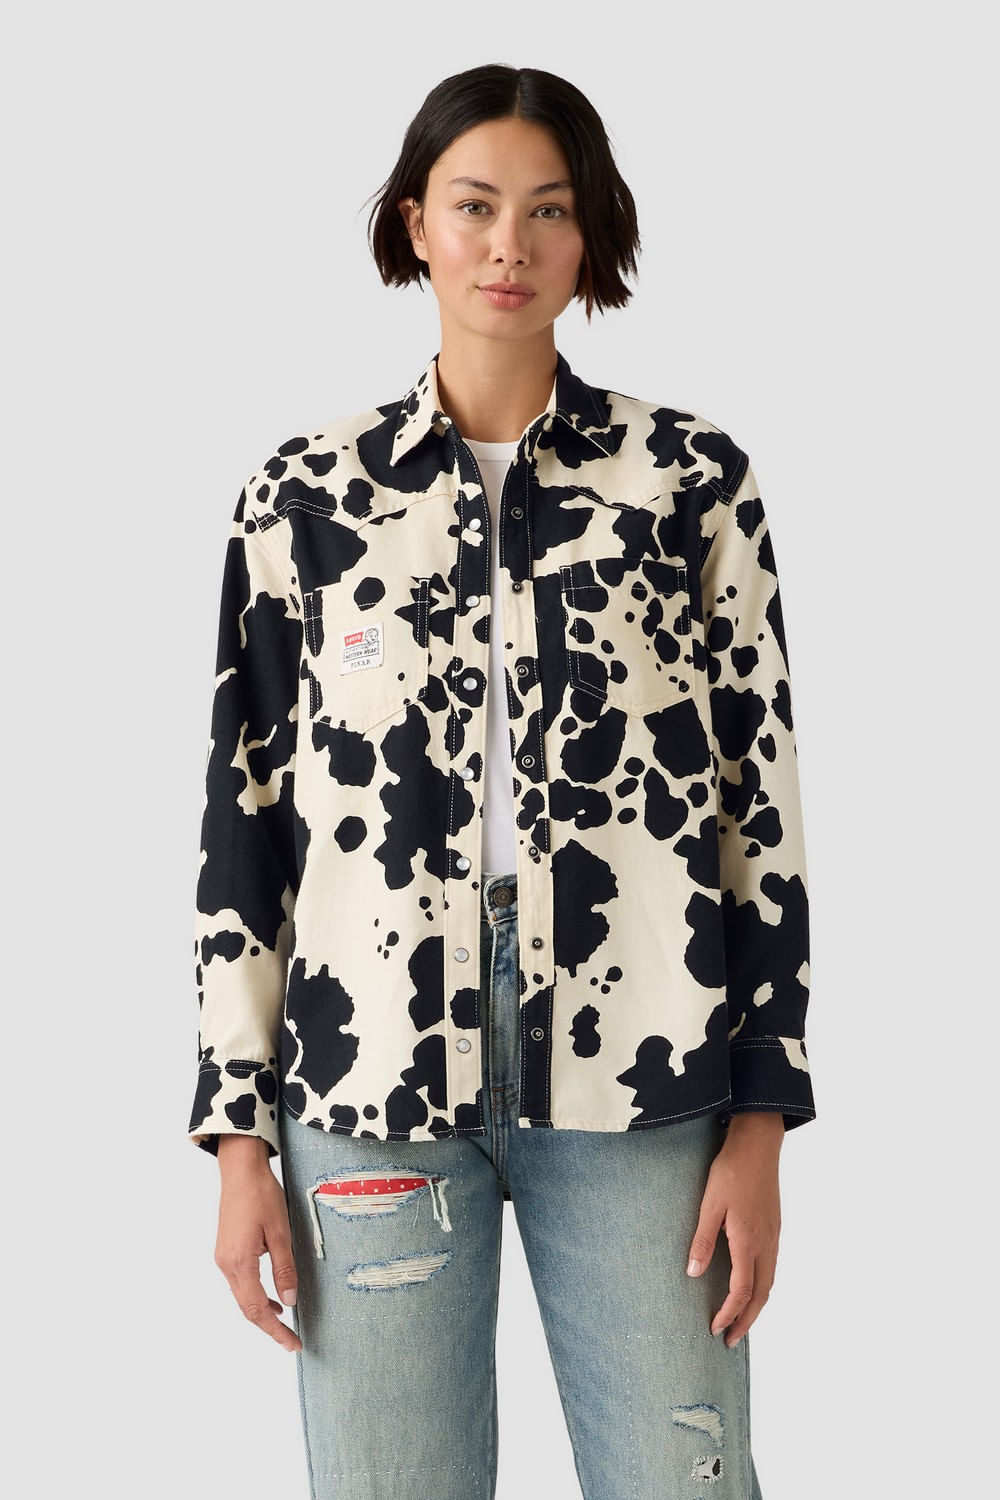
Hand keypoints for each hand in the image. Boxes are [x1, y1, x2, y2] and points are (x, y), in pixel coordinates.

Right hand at [214, 1135, 302, 1353]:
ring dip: (261, 1312)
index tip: (292, 1344)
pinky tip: (271, 1296)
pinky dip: (255, 1295)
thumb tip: (290, 1302)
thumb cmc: (261, 1195)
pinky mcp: (226, 1251)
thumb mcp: (280, 1231)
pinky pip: (240, 1282)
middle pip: (246, 1308)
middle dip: (269, 1327)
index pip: (257, 1309)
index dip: (275, 1330)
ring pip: (242, 1297)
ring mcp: (223, 1258)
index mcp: (240, 1262)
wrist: (240, 1170)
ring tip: (284, 1324)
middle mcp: (226, 1265)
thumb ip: (284, 1269)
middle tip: (291, 1341)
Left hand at [685, 1113, 782, 1347]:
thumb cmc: (731, 1171)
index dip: (729, 1313)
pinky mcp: (774, 1228)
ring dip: (756, 1306)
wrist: (758, 1145)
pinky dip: (762, 1287)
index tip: (714, 1328)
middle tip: (731, 1341)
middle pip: (761, 1295)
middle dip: (746, 1321)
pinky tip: (751, 1287)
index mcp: (749, 1241)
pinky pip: (771, 1268)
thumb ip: (702, 1240)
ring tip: (741, 1321)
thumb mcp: (710, 1204)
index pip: (741, 1290)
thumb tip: (693, 1273)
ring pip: (769, 1283)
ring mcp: (774, 1236)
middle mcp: (766, 1244)